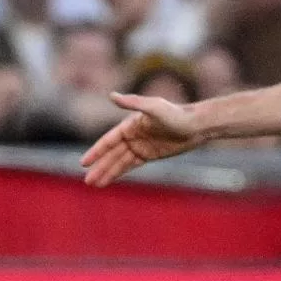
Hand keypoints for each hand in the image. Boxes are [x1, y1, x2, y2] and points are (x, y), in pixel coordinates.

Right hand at [80, 92, 205, 185]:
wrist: (196, 125)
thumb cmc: (176, 114)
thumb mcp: (154, 108)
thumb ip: (132, 102)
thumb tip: (111, 95)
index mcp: (130, 125)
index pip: (108, 141)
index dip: (96, 152)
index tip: (84, 163)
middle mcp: (132, 135)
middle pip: (111, 155)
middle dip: (99, 168)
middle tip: (87, 181)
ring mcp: (140, 145)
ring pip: (119, 162)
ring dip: (107, 173)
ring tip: (95, 185)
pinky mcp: (149, 154)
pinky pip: (130, 165)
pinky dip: (120, 172)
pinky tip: (110, 180)